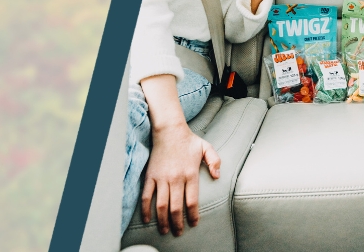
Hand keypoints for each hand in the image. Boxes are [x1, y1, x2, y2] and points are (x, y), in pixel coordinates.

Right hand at [139, 76, 220, 236]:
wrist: (169, 131)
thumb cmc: (189, 141)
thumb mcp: (207, 148)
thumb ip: (215, 161)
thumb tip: (218, 177)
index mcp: (190, 174)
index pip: (192, 201)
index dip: (193, 215)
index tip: (194, 224)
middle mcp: (176, 179)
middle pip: (176, 207)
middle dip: (177, 223)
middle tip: (178, 233)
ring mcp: (161, 178)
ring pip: (161, 205)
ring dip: (163, 220)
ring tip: (165, 230)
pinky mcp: (150, 176)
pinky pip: (147, 196)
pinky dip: (146, 209)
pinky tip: (147, 219)